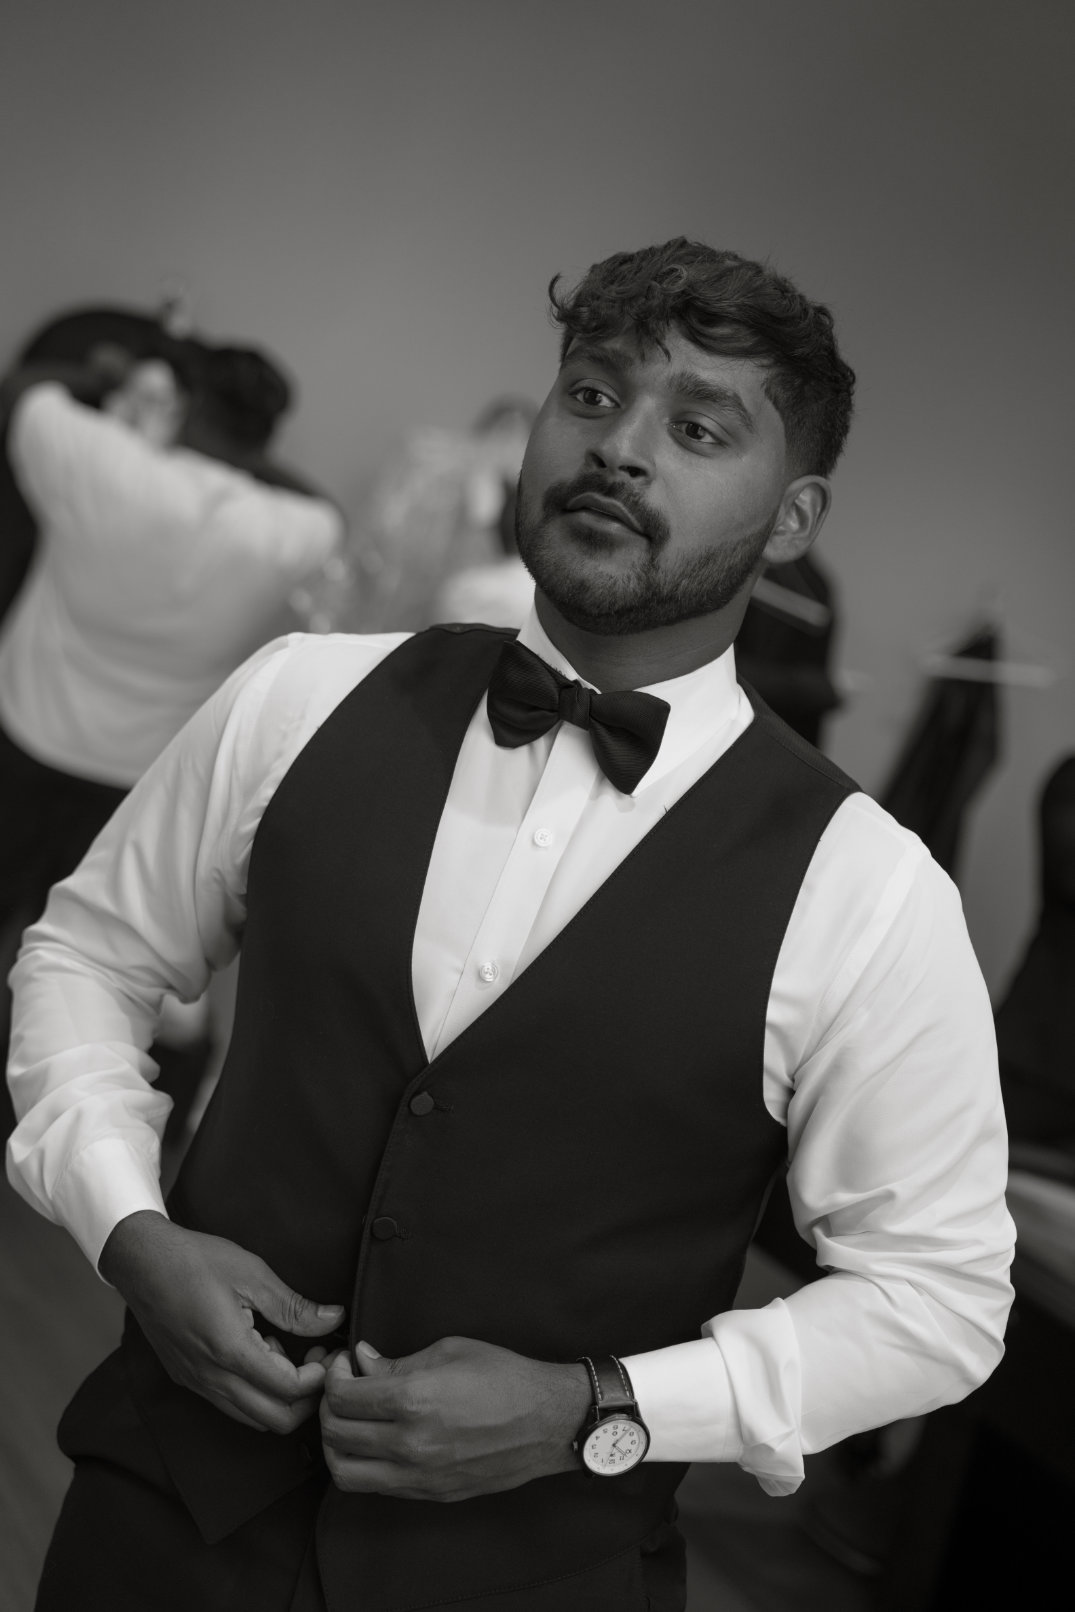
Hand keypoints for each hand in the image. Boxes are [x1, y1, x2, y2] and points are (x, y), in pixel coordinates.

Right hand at [98, 1211, 344, 1433]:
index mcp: (230, 1352)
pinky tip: (261, 1350)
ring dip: (281, 1397)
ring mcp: (196, 1383)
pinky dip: (256, 1391)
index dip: (319, 1377)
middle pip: (275, 1420)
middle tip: (318, 1360)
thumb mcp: (253, 1275)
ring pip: (252, 1418)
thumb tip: (333, 1319)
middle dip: (308, 1398)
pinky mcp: (187, 1379)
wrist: (142, 1262)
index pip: (289, 1391)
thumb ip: (295, 1307)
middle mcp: (211, 1378)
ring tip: (289, 1353)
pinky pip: (231, 1404)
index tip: (329, 1352)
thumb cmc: (195, 1261)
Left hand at [319, 1335, 590, 1501]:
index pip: (343, 1397)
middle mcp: (410, 1444)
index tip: (344, 1364)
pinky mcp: (429, 1494)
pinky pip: (375, 1487)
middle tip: (342, 1388)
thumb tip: (362, 1361)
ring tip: (349, 1421)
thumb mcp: (449, 1351)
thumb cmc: (504, 1377)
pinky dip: (361, 1465)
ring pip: (345, 1472)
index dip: (334, 1376)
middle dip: (328, 1406)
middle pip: (335, 1434)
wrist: (548, 1422)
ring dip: (336, 1444)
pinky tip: (374, 1441)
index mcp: (413, 1400)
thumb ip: (397, 1362)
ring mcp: (418, 1476)